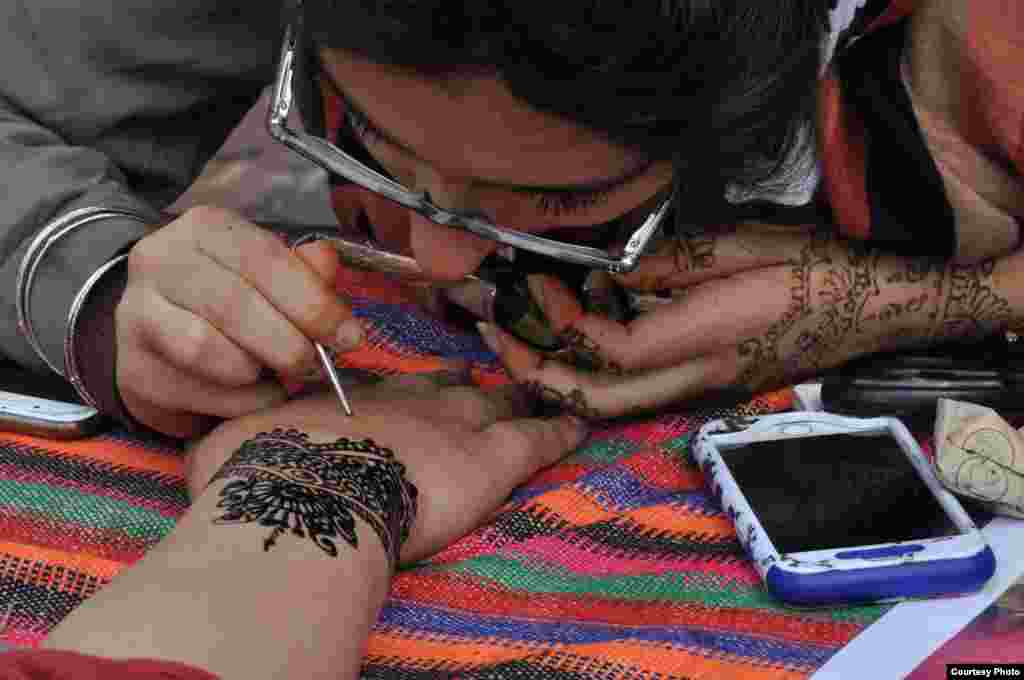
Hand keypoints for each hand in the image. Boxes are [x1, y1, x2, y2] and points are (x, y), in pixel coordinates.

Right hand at [116, 206, 363, 437]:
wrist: (161, 335)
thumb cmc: (231, 298)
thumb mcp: (270, 274)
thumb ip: (304, 270)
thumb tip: (327, 264)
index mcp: (205, 228)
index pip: (264, 258)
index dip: (314, 302)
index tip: (350, 337)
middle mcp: (160, 262)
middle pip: (235, 306)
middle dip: (289, 343)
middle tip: (316, 364)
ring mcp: (137, 316)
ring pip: (211, 353)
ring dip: (260, 373)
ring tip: (277, 372)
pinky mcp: (134, 369)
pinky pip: (202, 394)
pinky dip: (242, 402)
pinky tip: (253, 392)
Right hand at [184, 372, 586, 563]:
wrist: (305, 495)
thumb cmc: (261, 474)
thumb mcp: (231, 449)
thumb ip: (239, 443)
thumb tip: (219, 454)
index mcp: (355, 403)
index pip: (393, 392)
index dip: (411, 391)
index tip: (423, 386)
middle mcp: (410, 404)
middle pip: (450, 389)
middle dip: (466, 386)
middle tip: (481, 379)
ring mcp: (456, 426)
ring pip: (500, 406)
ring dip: (517, 398)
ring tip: (539, 388)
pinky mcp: (491, 460)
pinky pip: (537, 438)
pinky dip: (559, 430)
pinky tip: (580, 424)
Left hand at [477, 223, 1013, 417]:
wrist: (879, 306)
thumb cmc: (820, 266)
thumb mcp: (745, 244)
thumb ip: (671, 264)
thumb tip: (610, 275)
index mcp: (707, 339)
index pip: (612, 353)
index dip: (564, 325)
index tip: (540, 286)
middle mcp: (697, 377)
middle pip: (599, 401)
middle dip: (535, 375)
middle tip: (495, 332)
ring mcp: (702, 385)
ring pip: (613, 402)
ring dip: (558, 371)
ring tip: (521, 327)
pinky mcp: (708, 380)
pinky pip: (636, 386)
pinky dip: (594, 363)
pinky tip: (583, 322)